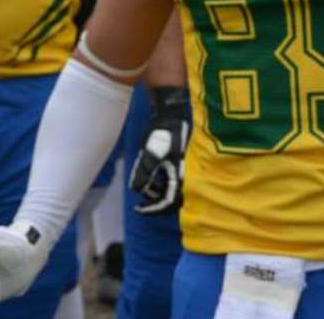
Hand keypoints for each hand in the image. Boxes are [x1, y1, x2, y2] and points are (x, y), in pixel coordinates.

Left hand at [129, 86, 190, 214]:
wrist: (173, 115)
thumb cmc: (164, 133)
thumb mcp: (151, 153)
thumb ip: (143, 173)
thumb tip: (137, 190)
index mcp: (181, 176)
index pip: (166, 201)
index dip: (151, 208)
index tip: (138, 209)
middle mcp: (186, 176)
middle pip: (170, 199)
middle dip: (154, 201)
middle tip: (141, 202)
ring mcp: (184, 170)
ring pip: (171, 190)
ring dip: (157, 191)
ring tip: (145, 185)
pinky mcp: (182, 165)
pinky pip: (172, 181)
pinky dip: (161, 182)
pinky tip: (153, 176)